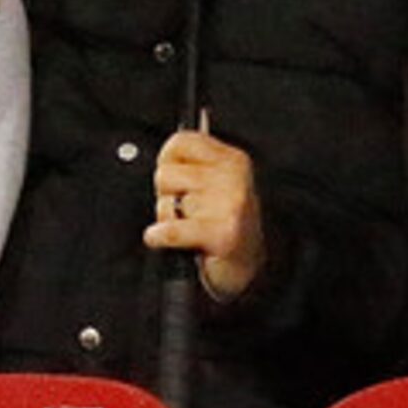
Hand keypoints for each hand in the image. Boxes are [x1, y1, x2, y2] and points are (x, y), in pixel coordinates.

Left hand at [147, 118, 265, 302]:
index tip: (173, 177)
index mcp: (232, 159)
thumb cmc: (226, 224)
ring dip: (168, 219)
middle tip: (186, 209)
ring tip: (189, 225)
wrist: (247, 265)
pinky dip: (160, 237)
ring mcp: (229, 205)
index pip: (181, 141)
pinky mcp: (222, 234)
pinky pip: (170, 230)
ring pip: (166, 203)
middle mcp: (233, 178)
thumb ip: (193, 164)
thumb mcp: (217, 183)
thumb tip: (166, 155)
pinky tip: (165, 238)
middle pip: (165, 174)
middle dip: (167, 194)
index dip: (167, 160)